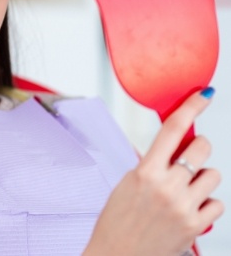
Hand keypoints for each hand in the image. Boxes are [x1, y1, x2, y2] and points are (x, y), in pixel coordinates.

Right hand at [83, 88, 223, 255]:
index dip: (190, 108)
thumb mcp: (128, 183)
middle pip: (201, 149)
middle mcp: (168, 186)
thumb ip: (151, 164)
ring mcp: (185, 207)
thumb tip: (173, 149)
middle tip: (189, 156)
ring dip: (203, 178)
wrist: (117, 255)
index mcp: (146, 171)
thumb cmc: (118, 219)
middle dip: (198, 148)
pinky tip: (191, 208)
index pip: (172, 129)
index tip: (204, 95)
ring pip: (213, 175)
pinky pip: (218, 204)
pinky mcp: (196, 227)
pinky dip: (207, 203)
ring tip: (187, 189)